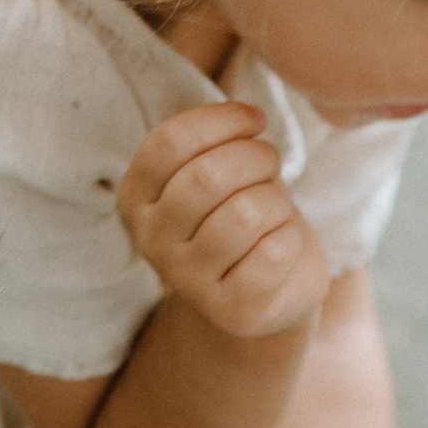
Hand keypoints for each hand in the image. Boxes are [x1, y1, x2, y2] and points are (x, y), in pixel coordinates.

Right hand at [117, 102, 332, 342]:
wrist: (268, 288)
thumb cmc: (242, 212)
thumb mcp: (218, 168)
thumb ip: (216, 140)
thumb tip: (248, 116)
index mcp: (137, 197)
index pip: (169, 142)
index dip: (222, 120)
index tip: (255, 121)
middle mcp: (150, 240)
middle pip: (207, 177)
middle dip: (257, 158)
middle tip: (270, 166)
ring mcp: (187, 281)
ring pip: (245, 215)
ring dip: (276, 201)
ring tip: (275, 209)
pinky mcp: (230, 311)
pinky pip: (273, 253)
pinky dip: (291, 239)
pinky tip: (282, 245)